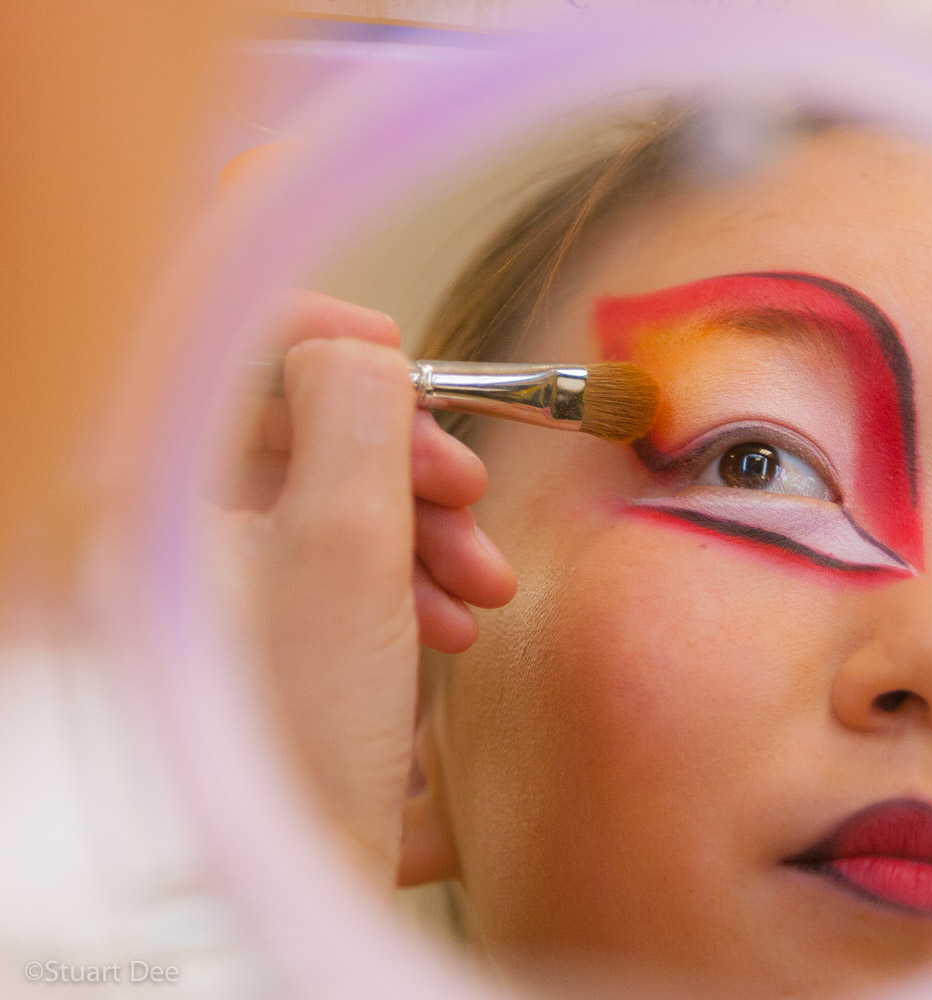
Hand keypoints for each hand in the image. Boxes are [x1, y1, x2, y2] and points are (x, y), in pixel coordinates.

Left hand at [214, 292, 514, 885]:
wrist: (302, 866)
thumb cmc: (305, 726)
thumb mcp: (345, 544)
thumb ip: (357, 413)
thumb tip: (358, 355)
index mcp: (141, 491)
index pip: (214, 351)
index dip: (321, 337)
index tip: (405, 355)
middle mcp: (155, 526)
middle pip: (288, 427)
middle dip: (400, 458)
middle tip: (469, 493)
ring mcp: (200, 578)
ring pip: (321, 494)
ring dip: (417, 524)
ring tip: (479, 585)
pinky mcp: (248, 619)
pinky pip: (327, 555)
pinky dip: (397, 572)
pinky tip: (446, 620)